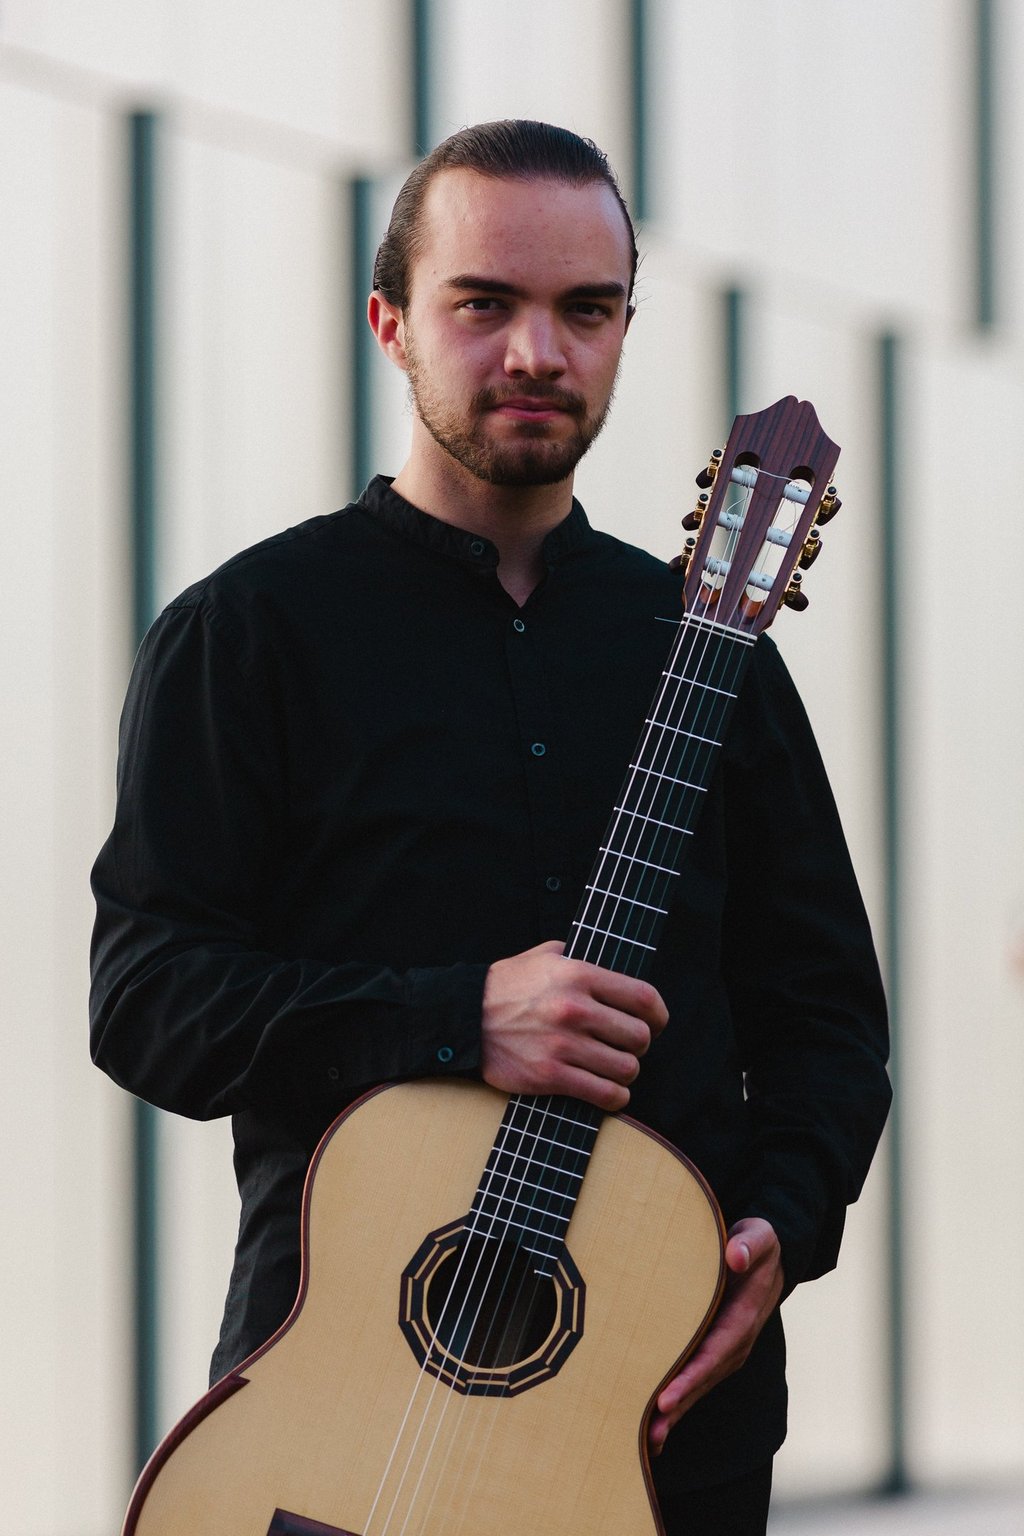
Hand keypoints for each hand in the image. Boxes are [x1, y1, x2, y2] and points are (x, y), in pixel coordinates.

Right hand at [480, 940, 667, 1111]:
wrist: (463, 1018)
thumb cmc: (506, 986)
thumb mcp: (544, 956)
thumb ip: (581, 957)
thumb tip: (615, 967)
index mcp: (578, 975)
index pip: (643, 997)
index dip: (659, 1014)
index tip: (656, 1022)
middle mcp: (575, 1009)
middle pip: (640, 1037)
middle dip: (639, 1045)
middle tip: (626, 1046)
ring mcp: (563, 1045)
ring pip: (626, 1068)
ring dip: (625, 1072)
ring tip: (613, 1068)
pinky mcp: (550, 1075)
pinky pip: (604, 1093)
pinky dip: (614, 1097)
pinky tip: (608, 1091)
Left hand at [648, 1217, 783, 1455]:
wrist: (768, 1256)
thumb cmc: (757, 1244)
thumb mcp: (759, 1235)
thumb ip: (749, 1244)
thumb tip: (736, 1255)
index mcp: (745, 1316)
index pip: (716, 1352)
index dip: (692, 1376)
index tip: (666, 1397)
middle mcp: (737, 1341)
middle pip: (705, 1379)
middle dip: (679, 1405)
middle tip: (650, 1430)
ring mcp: (727, 1349)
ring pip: (699, 1385)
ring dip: (676, 1412)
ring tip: (647, 1438)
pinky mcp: (715, 1350)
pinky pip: (696, 1378)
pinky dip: (678, 1401)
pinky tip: (656, 1423)